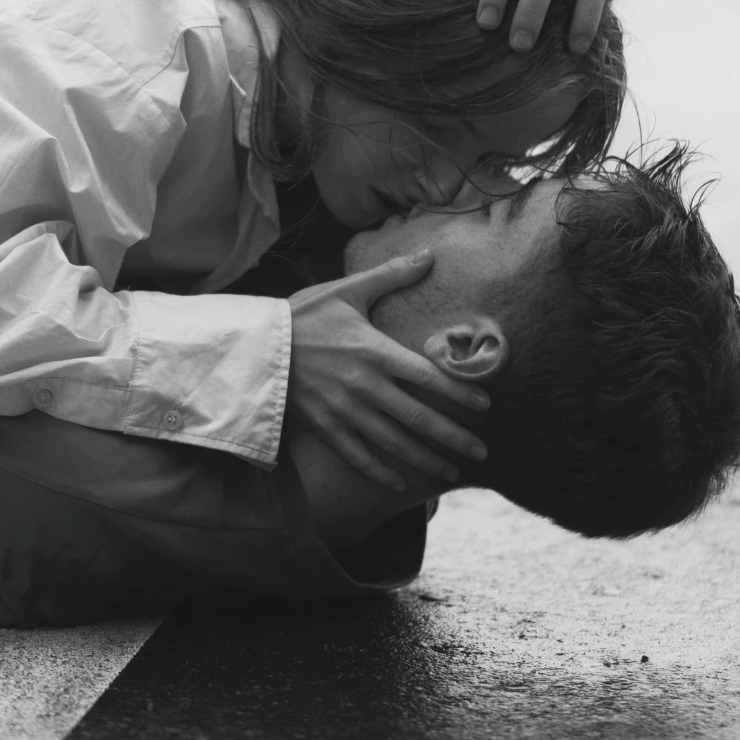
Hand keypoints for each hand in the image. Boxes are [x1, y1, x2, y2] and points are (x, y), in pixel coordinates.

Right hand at [287, 253, 489, 492]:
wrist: (254, 346)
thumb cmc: (303, 315)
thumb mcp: (347, 290)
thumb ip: (391, 275)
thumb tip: (430, 255)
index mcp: (375, 352)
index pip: (429, 376)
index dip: (460, 392)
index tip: (485, 406)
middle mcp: (365, 386)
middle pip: (419, 417)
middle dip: (454, 437)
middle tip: (482, 451)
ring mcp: (344, 411)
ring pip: (394, 443)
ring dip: (426, 459)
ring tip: (451, 471)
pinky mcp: (324, 427)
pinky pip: (358, 456)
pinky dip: (380, 472)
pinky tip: (400, 484)